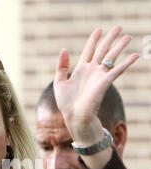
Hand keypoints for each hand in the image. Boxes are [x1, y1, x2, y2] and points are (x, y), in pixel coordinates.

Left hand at [54, 26, 138, 145]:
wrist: (75, 116)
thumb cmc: (66, 103)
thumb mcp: (59, 82)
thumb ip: (61, 66)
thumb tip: (64, 49)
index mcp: (81, 70)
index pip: (89, 50)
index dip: (93, 40)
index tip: (99, 30)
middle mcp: (92, 71)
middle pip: (103, 50)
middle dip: (110, 38)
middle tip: (119, 27)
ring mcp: (99, 76)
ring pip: (112, 57)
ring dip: (120, 46)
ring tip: (128, 36)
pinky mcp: (105, 82)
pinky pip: (118, 70)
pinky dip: (127, 62)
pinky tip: (135, 55)